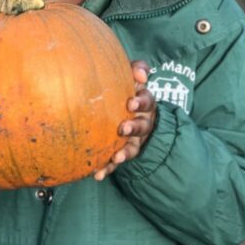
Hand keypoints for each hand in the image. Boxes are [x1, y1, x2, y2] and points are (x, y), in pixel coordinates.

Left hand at [94, 61, 155, 180]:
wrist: (127, 108)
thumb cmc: (127, 89)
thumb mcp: (131, 76)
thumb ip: (138, 69)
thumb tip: (142, 75)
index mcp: (145, 103)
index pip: (147, 101)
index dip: (141, 102)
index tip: (131, 103)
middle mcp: (142, 122)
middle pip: (141, 126)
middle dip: (133, 127)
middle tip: (122, 128)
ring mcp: (134, 139)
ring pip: (132, 147)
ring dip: (125, 152)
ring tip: (116, 157)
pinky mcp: (124, 151)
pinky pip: (116, 161)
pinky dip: (108, 168)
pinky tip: (97, 174)